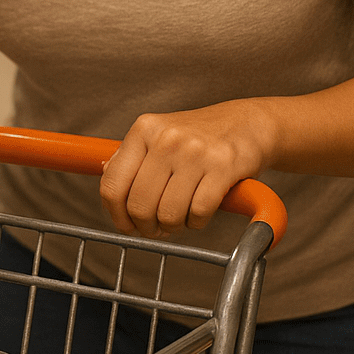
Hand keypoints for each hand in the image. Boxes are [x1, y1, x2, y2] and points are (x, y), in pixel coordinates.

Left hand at [98, 99, 274, 238]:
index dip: (116, 215)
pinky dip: (196, 223)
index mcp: (143, 130)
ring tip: (179, 220)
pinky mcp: (223, 166)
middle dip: (146, 227)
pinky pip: (198, 213)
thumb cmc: (199, 136)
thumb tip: (105, 174)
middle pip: (139, 204)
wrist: (248, 123)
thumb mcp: (159, 134)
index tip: (126, 226)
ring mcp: (195, 152)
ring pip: (168, 213)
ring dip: (173, 227)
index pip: (113, 184)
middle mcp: (166, 138)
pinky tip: (198, 214)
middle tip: (157, 229)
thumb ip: (132, 155)